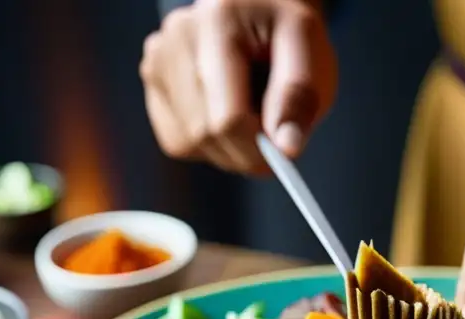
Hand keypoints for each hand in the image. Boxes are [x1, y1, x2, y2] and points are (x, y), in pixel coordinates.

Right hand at [140, 0, 336, 173]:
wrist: (258, 16)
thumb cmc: (285, 36)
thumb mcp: (311, 55)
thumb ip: (299, 100)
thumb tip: (286, 149)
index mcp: (219, 23)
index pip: (228, 118)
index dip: (259, 151)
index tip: (283, 155)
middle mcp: (177, 38)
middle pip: (205, 134)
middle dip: (245, 152)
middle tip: (272, 136)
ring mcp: (157, 60)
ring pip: (189, 142)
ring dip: (228, 148)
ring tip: (250, 112)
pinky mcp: (152, 83)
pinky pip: (178, 141)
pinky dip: (208, 143)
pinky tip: (224, 113)